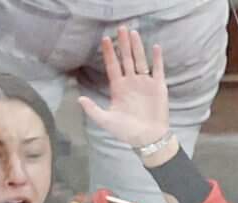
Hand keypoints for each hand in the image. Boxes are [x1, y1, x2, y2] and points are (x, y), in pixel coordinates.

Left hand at [77, 26, 169, 149]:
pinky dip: (157, 59)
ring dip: (137, 47)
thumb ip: (93, 110)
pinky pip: (158, 69)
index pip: (112, 66)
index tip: (104, 39)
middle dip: (123, 44)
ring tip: (133, 33)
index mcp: (118, 87)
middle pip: (126, 58)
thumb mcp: (106, 121)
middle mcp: (131, 82)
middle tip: (120, 28)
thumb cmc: (127, 132)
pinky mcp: (158, 87)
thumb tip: (79, 99)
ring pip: (140, 60)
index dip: (108, 53)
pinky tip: (155, 47)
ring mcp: (145, 83)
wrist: (148, 139)